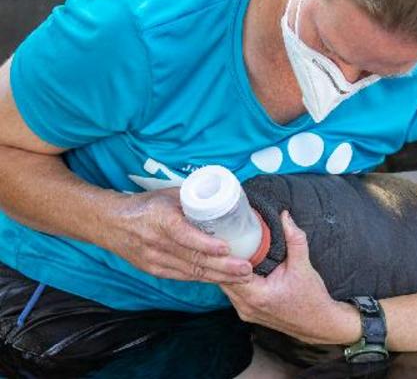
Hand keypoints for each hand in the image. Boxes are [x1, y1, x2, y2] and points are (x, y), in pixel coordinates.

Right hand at [105, 186, 251, 282]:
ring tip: (242, 277)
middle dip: (223, 267)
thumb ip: (194, 200)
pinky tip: (222, 279)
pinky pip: (184, 276)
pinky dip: (205, 278)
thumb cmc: (145, 205)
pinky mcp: (155, 270)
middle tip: (247, 269)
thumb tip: (224, 199)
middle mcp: (157, 243)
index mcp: (161, 220)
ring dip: (219, 277)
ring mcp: (155, 260)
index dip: (207, 244)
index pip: (185, 236)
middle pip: (194, 259)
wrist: (110, 223)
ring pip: (192, 272)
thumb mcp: (169, 195)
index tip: (227, 248)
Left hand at [220, 211, 361, 344]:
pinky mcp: (248, 312)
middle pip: (223, 279)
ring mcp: (245, 311)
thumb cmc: (312, 299)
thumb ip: (294, 239)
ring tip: (230, 247)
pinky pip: (233, 292)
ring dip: (227, 269)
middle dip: (223, 259)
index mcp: (256, 296)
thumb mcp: (304, 266)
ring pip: (226, 286)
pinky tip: (238, 265)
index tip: (226, 236)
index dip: (226, 254)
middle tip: (226, 237)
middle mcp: (246, 306)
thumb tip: (285, 217)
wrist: (319, 324)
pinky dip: (233, 278)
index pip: (229, 272)